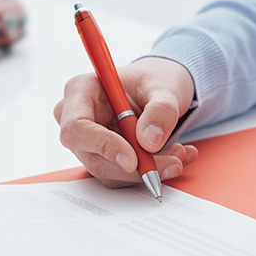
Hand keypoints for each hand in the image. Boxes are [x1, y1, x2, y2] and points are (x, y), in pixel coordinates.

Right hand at [54, 57, 198, 187]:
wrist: (157, 90)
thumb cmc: (154, 81)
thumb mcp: (165, 87)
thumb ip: (160, 110)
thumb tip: (149, 142)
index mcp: (80, 91)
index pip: (77, 127)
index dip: (102, 146)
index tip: (133, 160)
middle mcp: (75, 118)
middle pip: (93, 157)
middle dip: (136, 166)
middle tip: (173, 163)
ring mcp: (86, 141)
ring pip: (109, 171)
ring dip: (147, 169)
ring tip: (179, 153)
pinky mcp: (100, 157)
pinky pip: (121, 175)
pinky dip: (148, 171)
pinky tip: (171, 156)